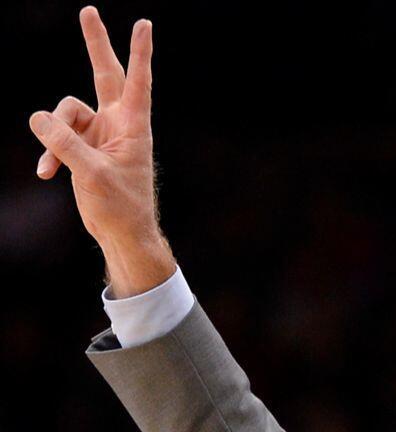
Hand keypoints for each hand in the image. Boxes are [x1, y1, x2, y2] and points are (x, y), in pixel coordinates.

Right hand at [30, 6, 173, 296]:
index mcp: (133, 125)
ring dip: (52, 137)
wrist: (121, 232)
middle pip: (103, 74)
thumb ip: (66, 144)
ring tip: (52, 167)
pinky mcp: (82, 146)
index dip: (139, 52)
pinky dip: (48, 152)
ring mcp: (98, 132)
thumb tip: (38, 117)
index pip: (136, 81)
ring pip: (63, 113)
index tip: (144, 24)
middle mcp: (117, 122)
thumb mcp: (93, 174)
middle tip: (89, 10)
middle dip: (94, 44)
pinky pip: (55, 136)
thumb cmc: (121, 205)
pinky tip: (45, 173)